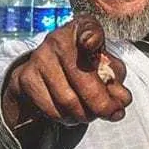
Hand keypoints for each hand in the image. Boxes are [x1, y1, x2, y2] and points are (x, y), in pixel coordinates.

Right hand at [2, 16, 131, 128]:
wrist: (45, 68)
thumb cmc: (84, 63)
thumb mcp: (105, 64)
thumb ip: (117, 80)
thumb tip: (122, 100)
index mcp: (83, 29)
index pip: (88, 29)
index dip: (90, 37)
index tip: (91, 42)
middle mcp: (58, 39)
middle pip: (82, 78)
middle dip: (102, 104)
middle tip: (113, 114)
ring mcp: (40, 57)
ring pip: (67, 100)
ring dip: (85, 115)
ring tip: (91, 114)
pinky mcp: (26, 77)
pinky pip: (51, 109)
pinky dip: (67, 119)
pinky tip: (72, 114)